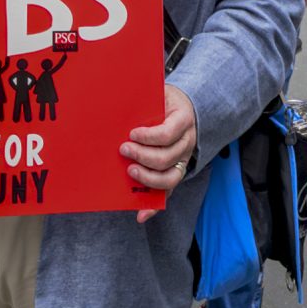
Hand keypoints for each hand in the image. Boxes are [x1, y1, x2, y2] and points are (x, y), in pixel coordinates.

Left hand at [124, 83, 197, 221]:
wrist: (186, 108)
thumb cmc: (166, 101)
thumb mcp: (160, 93)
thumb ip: (146, 99)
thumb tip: (119, 103)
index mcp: (183, 120)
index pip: (169, 133)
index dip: (149, 136)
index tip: (132, 134)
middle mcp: (187, 142)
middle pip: (167, 157)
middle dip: (143, 156)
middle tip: (124, 150)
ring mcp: (183, 160)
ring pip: (169, 178)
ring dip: (147, 179)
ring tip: (130, 172)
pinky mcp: (176, 172)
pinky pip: (168, 193)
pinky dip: (154, 207)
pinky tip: (141, 215)